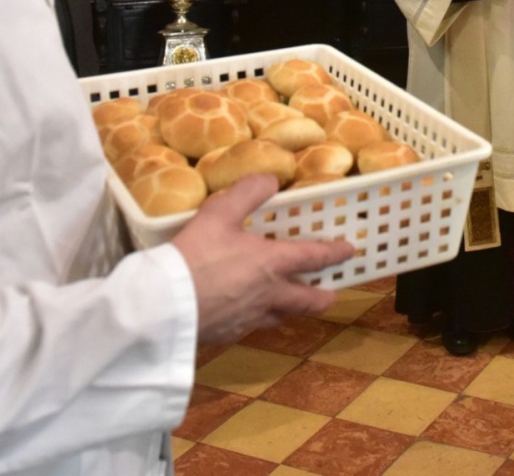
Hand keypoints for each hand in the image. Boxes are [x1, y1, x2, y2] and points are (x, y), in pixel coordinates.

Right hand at [171, 175, 355, 344]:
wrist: (164, 306)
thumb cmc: (195, 255)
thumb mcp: (219, 213)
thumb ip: (248, 192)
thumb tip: (271, 179)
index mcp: (272, 264)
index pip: (314, 258)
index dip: (334, 253)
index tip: (349, 251)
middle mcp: (269, 295)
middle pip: (308, 300)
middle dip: (322, 296)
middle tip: (330, 292)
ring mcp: (250, 319)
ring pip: (282, 316)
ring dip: (292, 309)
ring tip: (290, 302)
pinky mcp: (230, 334)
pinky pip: (253, 326)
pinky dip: (258, 317)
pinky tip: (246, 311)